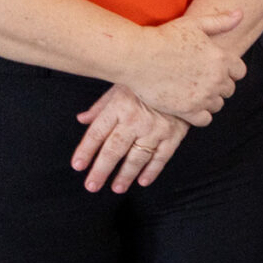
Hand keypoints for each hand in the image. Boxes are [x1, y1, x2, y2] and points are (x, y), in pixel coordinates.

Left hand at [73, 84, 189, 193]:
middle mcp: (136, 120)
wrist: (183, 75)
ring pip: (137, 157)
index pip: (97, 132)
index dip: (86, 150)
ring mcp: (156, 129)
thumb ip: (101, 106)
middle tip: (92, 185)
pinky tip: (143, 180)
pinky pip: (162, 157)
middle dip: (101, 169)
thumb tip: (82, 119)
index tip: (78, 165)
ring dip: (126, 175)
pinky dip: (153, 170)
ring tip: (117, 187)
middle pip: (114, 149)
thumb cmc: (148, 80)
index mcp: (119, 106)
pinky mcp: (174, 134)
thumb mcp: (121, 86)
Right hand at [127, 10, 247, 124]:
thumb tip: (241, 14)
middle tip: (200, 81)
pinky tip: (188, 106)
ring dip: (209, 100)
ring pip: (218, 104)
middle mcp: (216, 79)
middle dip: (218, 85)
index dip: (229, 71)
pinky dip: (200, 115)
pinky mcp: (188, 110)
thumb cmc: (164, 37)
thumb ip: (221, 21)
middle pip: (229, 89)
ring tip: (193, 92)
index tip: (215, 70)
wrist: (138, 56)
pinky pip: (205, 119)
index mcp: (221, 59)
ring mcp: (203, 96)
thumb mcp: (195, 24)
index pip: (239, 72)